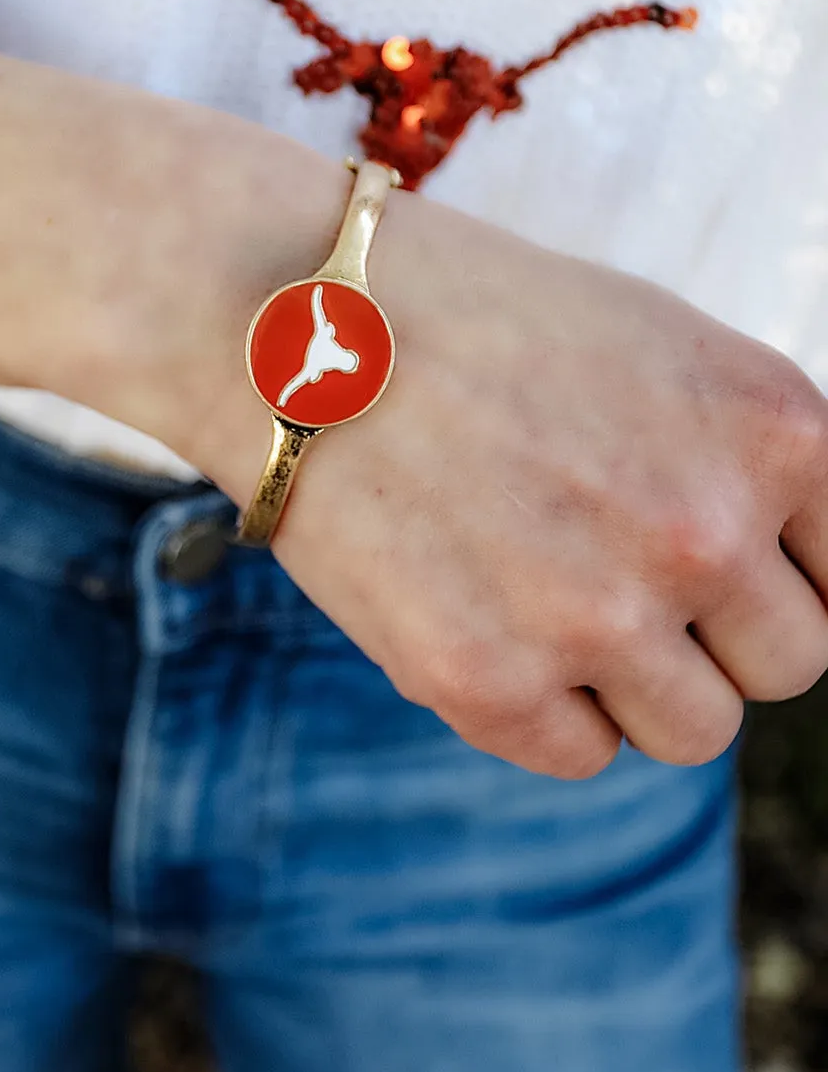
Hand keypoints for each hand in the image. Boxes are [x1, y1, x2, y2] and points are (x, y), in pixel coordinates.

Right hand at [202, 189, 827, 778]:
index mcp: (772, 427)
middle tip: (616, 567)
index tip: (723, 562)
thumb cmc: (475, 318)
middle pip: (787, 664)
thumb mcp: (659, 344)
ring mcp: (597, 615)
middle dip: (714, 629)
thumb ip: (749, 460)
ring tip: (542, 587)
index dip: (785, 570)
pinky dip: (541, 704)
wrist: (293, 319)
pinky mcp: (487, 683)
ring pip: (693, 728)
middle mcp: (703, 529)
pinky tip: (481, 609)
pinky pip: (581, 753)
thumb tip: (788, 578)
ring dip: (633, 677)